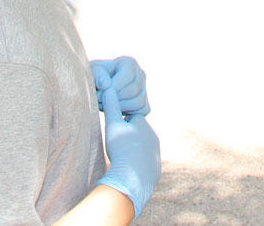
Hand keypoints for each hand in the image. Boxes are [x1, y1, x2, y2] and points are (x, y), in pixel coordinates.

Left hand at [91, 57, 148, 116]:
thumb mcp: (89, 73)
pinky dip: (129, 114)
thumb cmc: (91, 79)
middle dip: (115, 99)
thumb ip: (96, 75)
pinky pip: (142, 111)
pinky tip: (116, 112)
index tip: (99, 93)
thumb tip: (107, 85)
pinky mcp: (144, 104)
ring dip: (120, 108)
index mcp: (128, 63)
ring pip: (139, 102)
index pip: (127, 75)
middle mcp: (140, 74)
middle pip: (133, 90)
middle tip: (100, 102)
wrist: (94, 90)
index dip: (113, 87)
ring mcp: (144, 90)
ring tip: (107, 107)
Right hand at [97, 85, 160, 219]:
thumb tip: (108, 87)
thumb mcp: (112, 126)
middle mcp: (152, 135)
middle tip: (117, 142)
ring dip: (133, 148)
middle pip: (137, 131)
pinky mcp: (155, 164)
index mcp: (142, 123)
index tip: (114, 126)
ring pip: (142, 145)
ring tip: (122, 155)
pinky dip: (137, 161)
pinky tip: (129, 166)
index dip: (122, 121)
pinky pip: (145, 160)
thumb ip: (111, 107)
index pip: (131, 116)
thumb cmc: (122, 149)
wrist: (133, 177)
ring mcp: (155, 150)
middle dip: (128, 134)